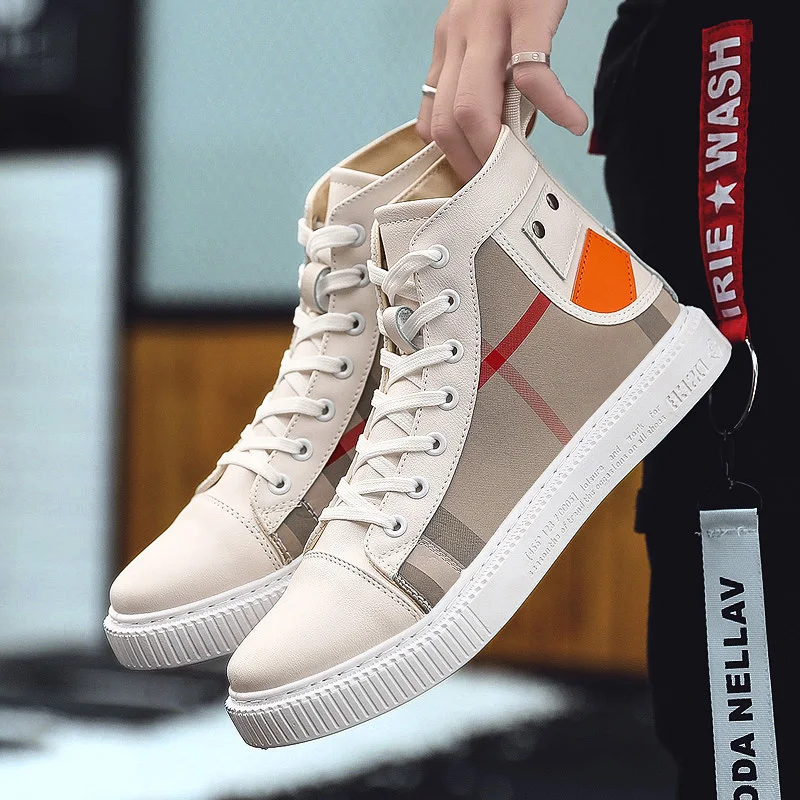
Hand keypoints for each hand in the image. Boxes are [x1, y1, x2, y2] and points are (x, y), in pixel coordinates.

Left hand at [417, 0, 587, 180]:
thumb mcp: (485, 26)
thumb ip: (483, 70)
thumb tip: (505, 126)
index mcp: (449, 44)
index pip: (433, 119)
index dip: (453, 160)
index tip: (477, 182)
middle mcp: (459, 35)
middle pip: (447, 123)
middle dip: (472, 166)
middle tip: (499, 188)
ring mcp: (489, 23)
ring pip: (472, 107)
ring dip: (496, 150)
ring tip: (523, 168)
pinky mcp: (528, 9)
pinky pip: (532, 73)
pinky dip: (554, 106)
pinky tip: (573, 122)